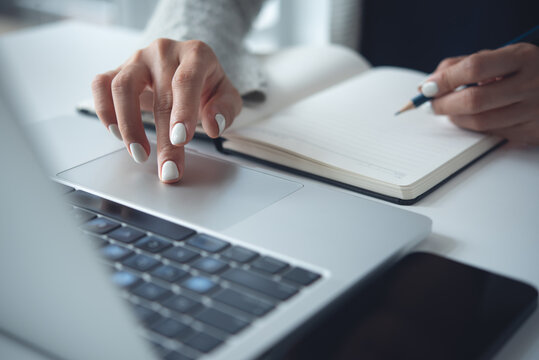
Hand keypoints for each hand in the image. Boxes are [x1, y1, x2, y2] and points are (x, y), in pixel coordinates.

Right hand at [91, 38, 242, 182]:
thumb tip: (214, 126)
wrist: (188, 67)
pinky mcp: (118, 69)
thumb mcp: (227, 96)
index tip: (181, 139)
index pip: (186, 81)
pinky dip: (105, 110)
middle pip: (159, 96)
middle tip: (168, 169)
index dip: (183, 111)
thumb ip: (224, 109)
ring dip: (129, 126)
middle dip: (163, 139)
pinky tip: (117, 132)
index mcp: (196, 54)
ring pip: (122, 87)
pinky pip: (101, 85)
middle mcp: (164, 52)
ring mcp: (138, 59)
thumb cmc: (207, 84)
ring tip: (140, 154)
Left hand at [421, 43, 538, 145]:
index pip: (474, 67)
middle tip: (431, 105)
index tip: (428, 87)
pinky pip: (493, 134)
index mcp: (522, 58)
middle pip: (474, 100)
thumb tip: (428, 84)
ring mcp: (534, 111)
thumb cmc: (524, 71)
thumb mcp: (502, 57)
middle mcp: (531, 84)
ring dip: (456, 119)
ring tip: (449, 111)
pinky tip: (472, 119)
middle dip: (444, 105)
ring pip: (481, 123)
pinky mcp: (532, 132)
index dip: (445, 79)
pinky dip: (475, 128)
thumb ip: (464, 65)